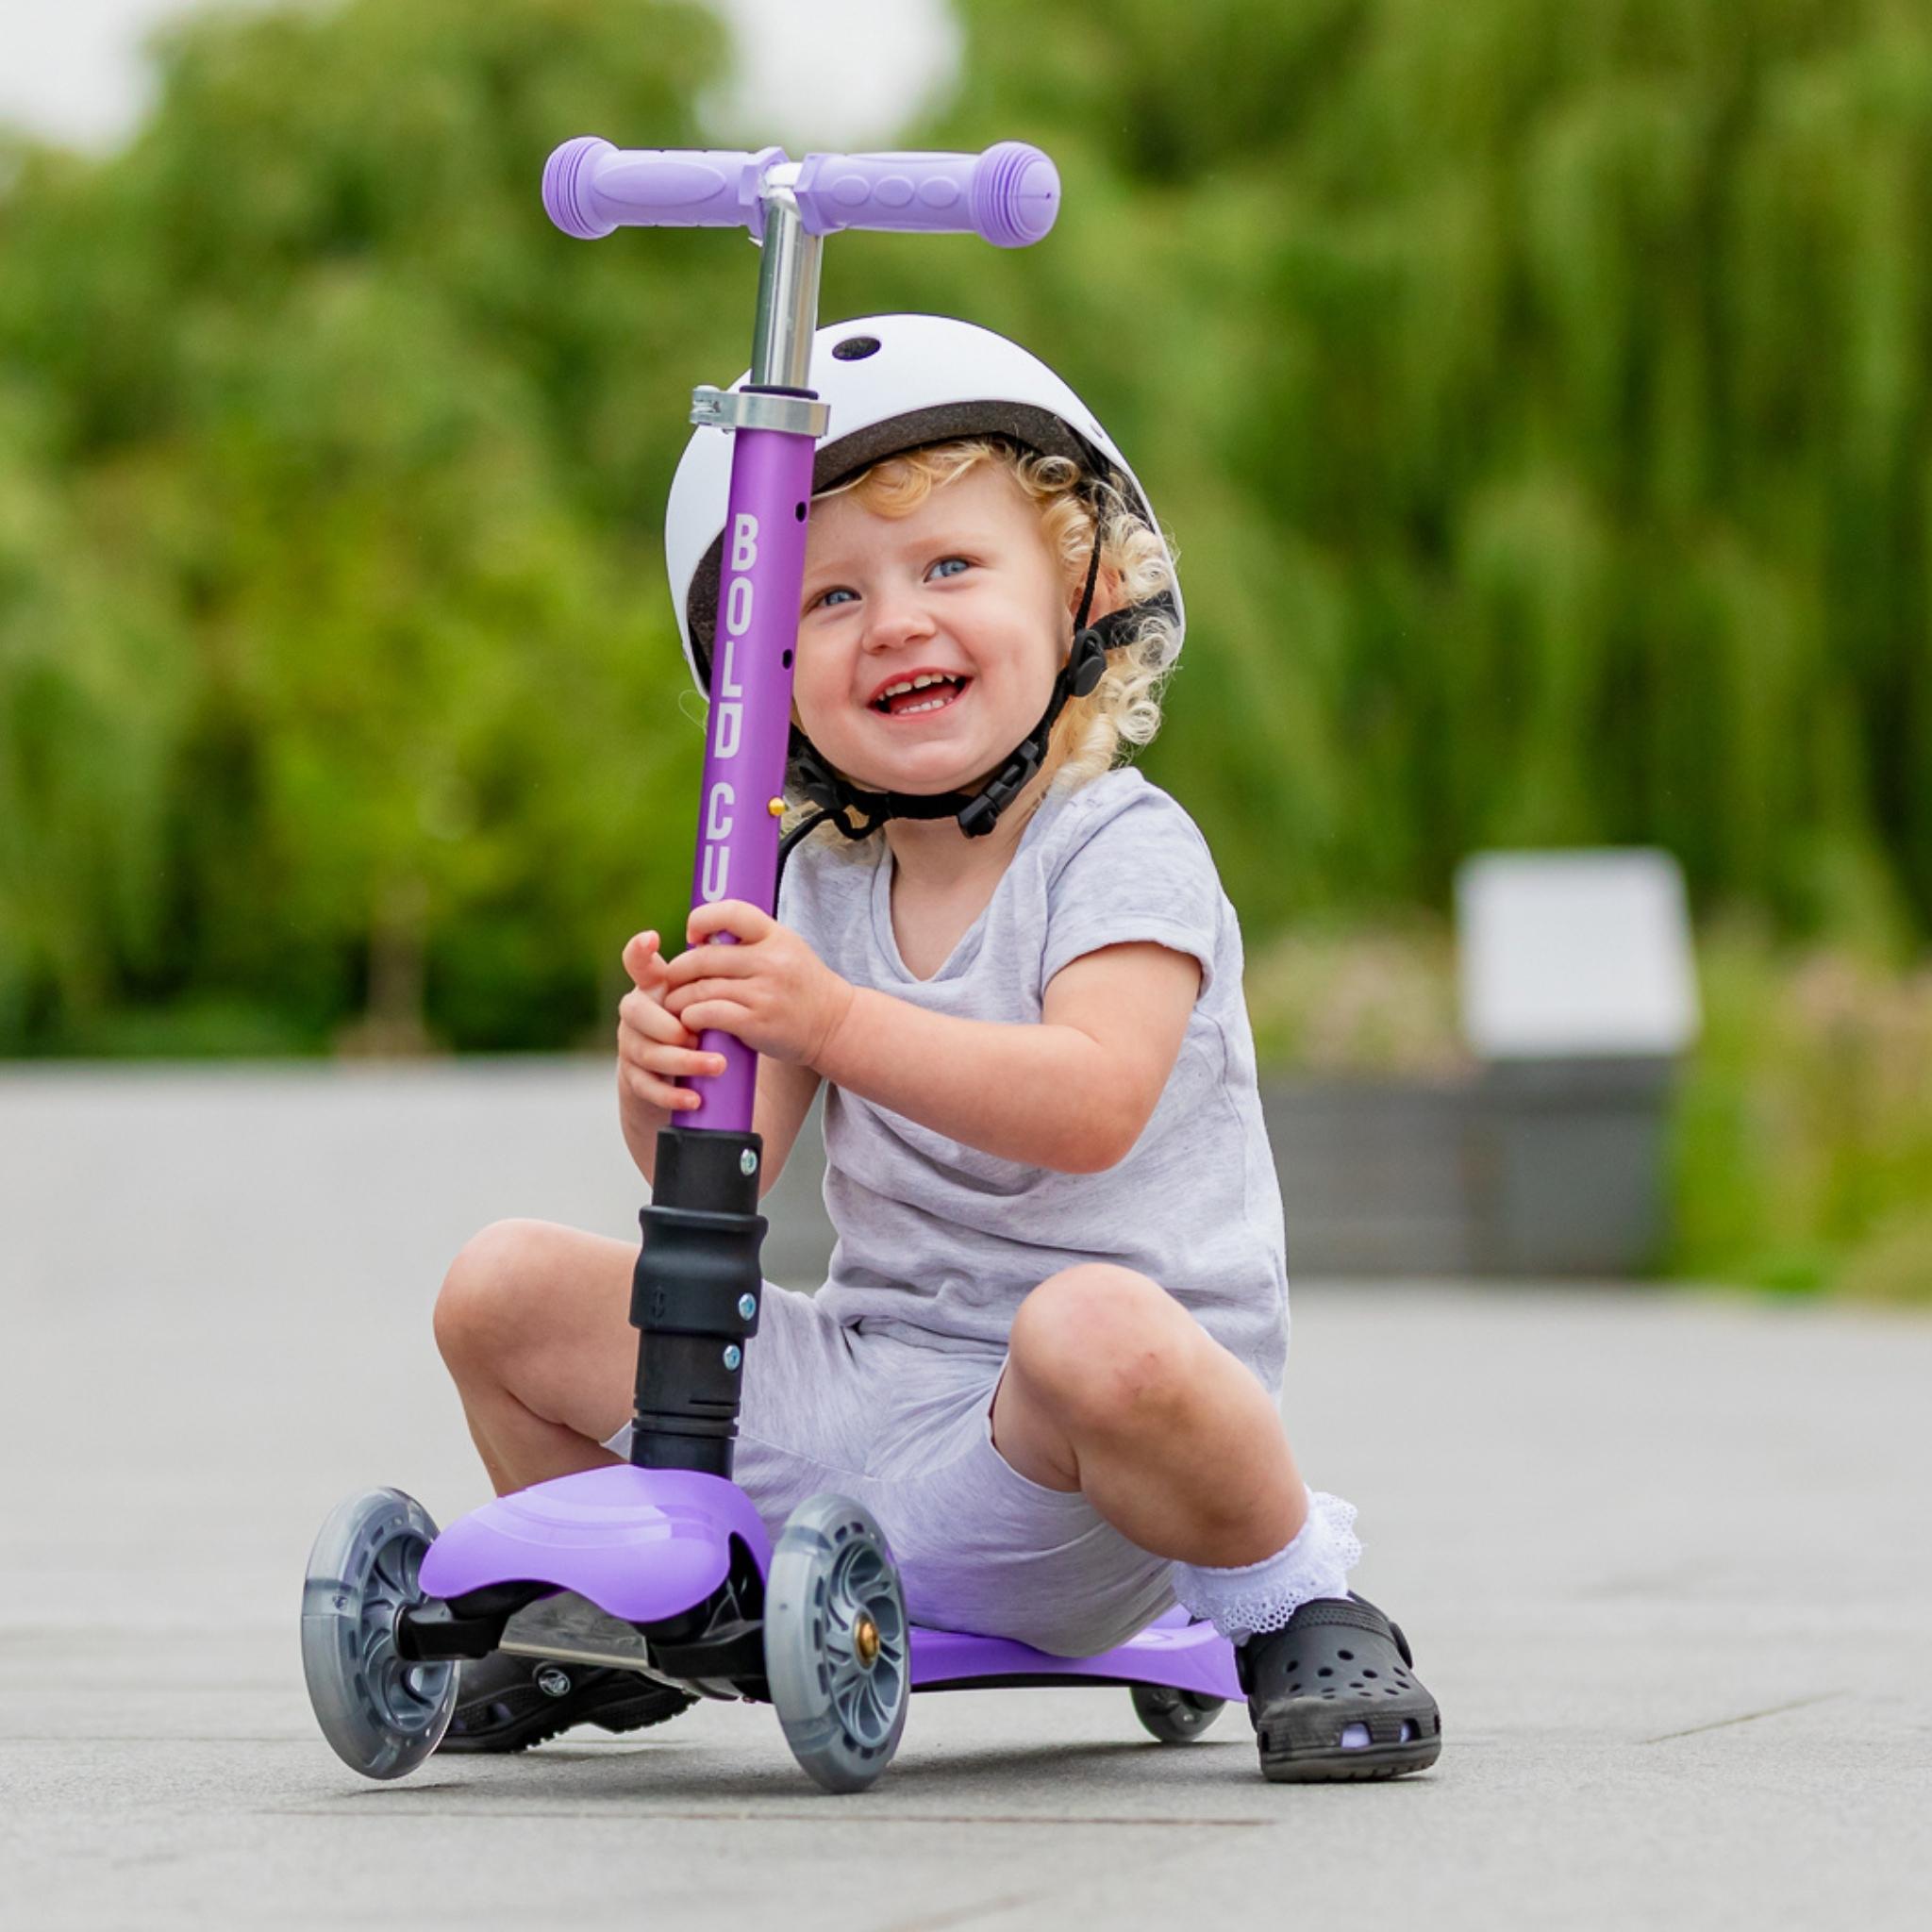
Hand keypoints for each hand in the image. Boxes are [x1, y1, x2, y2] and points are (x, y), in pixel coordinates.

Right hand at [616, 929, 726, 1120]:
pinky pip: (648, 1087)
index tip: (652, 938)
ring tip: (717, 1065)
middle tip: (697, 1035)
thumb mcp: (708, 1001)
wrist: (681, 1075)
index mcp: (653, 988)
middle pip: (636, 1012)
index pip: (638, 963)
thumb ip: (715, 978)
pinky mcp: (636, 1078)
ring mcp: (632, 1046)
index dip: (639, 951)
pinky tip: (695, 1099)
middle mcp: (637, 1013)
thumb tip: (742, 948)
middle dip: (668, 1025)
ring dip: (683, 1061)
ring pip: (648, 1053)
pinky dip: (673, 1094)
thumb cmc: (701, 1026)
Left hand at [662, 900, 855, 1068]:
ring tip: (675, 1003)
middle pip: (704, 958)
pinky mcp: (757, 1023)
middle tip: (672, 979)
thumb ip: (750, 940)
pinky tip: (692, 1020)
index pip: (731, 912)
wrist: (834, 1024)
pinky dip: (692, 1017)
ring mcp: (765, 993)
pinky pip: (709, 1014)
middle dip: (678, 970)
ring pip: (702, 989)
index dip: (701, 919)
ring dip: (679, 998)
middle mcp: (771, 961)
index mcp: (776, 936)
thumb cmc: (801, 987)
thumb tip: (703, 936)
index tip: (692, 935)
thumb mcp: (786, 949)